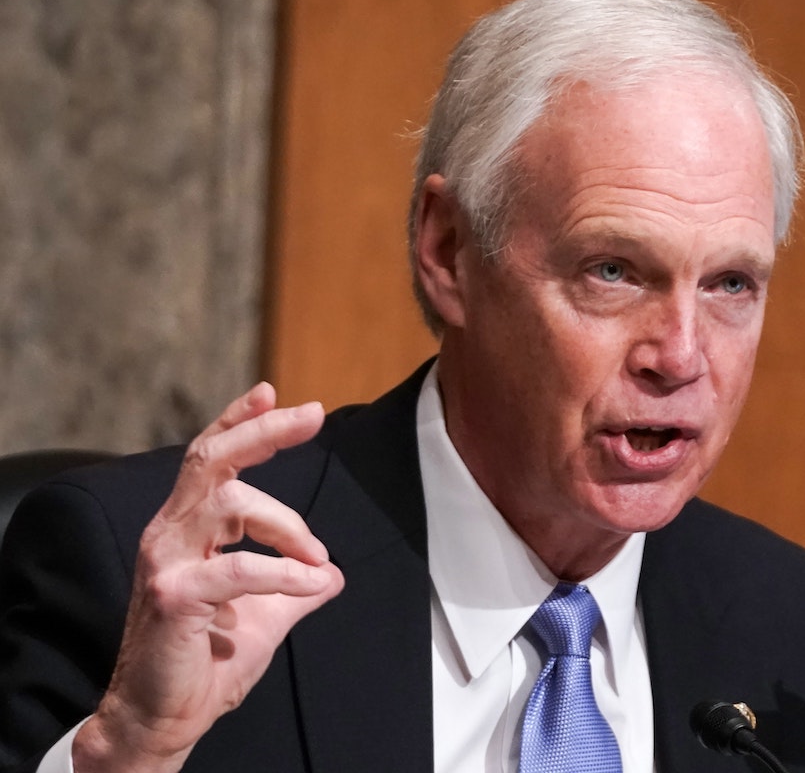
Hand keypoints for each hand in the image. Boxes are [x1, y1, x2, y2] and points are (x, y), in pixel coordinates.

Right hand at [73, 383, 345, 771]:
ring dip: (287, 524)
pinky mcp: (173, 596)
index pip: (209, 459)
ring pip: (228, 502)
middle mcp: (170, 534)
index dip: (239, 421)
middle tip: (311, 415)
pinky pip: (239, 569)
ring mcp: (166, 562)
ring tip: (316, 557)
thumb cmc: (206, 664)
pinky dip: (284, 574)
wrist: (164, 719)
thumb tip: (333, 574)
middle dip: (263, 431)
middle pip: (211, 459)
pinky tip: (311, 585)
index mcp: (187, 529)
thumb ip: (294, 588)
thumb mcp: (263, 617)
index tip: (273, 393)